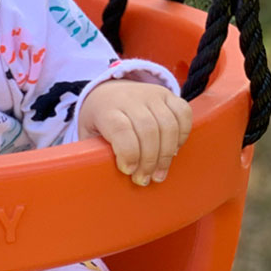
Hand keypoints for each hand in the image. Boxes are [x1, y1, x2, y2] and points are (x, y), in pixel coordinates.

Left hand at [77, 80, 191, 185]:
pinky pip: (183, 113)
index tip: (128, 170)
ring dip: (166, 154)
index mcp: (106, 109)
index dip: (129, 153)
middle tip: (144, 179)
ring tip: (158, 174)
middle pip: (148, 130)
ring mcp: (151, 94)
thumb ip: (93, 151)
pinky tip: (172, 151)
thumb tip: (103, 174)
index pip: (121, 130)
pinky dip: (182, 135)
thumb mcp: (88, 134)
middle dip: (149, 161)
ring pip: (168, 125)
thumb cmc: (99, 120)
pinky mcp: (167, 94)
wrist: (107, 92)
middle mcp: (130, 98)